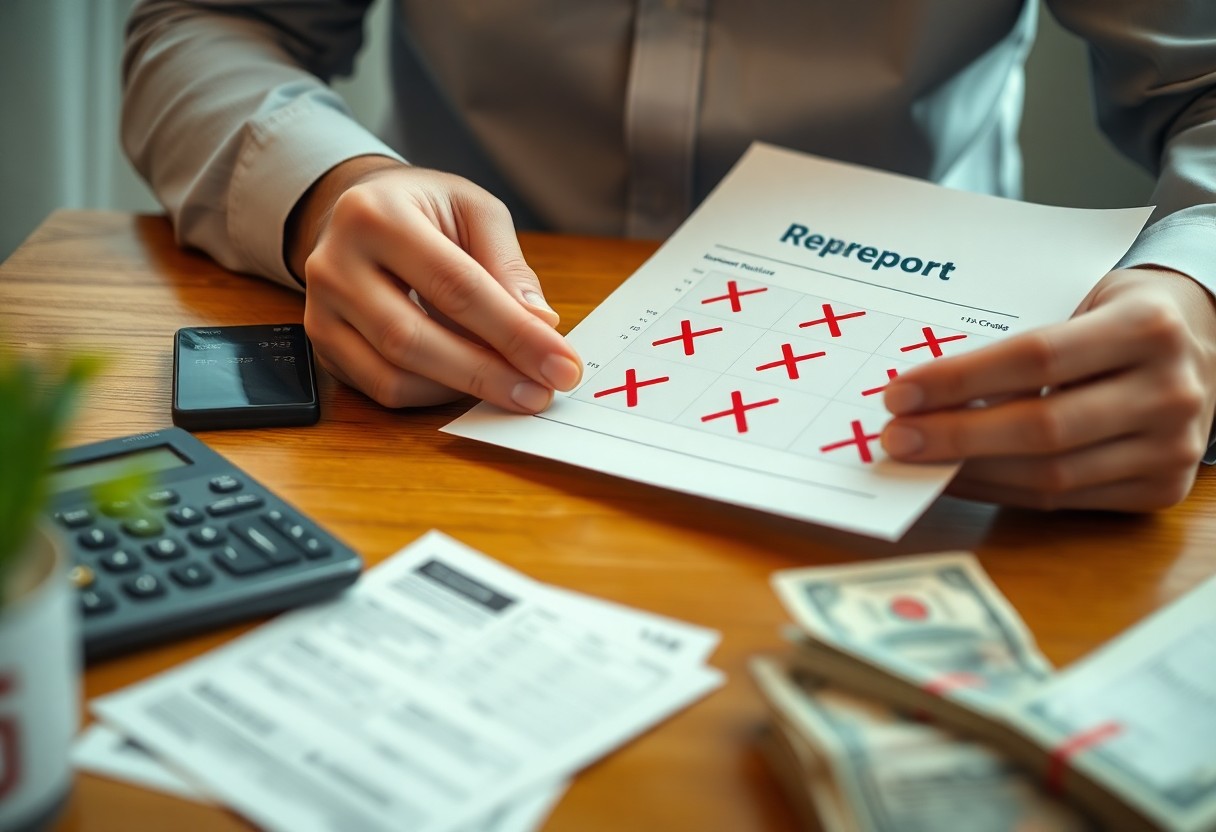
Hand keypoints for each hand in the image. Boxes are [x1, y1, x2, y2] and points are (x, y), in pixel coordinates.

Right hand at [287, 156, 581, 411]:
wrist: (356, 213)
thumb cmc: (424, 210)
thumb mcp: (473, 211)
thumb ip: (507, 266)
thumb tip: (540, 325)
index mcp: (375, 215)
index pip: (454, 286)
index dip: (513, 332)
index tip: (562, 364)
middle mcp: (334, 264)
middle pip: (415, 338)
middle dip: (489, 374)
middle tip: (543, 394)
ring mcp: (319, 310)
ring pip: (395, 374)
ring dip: (463, 390)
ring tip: (515, 387)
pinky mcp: (323, 347)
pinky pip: (382, 388)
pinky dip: (434, 395)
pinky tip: (469, 381)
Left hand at [880, 268, 1215, 510]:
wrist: (1209, 345)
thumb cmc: (1121, 319)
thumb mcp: (1085, 303)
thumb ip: (1023, 343)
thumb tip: (927, 392)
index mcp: (1147, 328)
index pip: (1037, 358)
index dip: (961, 379)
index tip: (900, 393)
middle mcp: (1169, 390)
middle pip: (1042, 426)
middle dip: (955, 435)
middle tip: (896, 437)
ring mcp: (1172, 447)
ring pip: (1050, 474)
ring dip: (970, 471)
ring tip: (918, 460)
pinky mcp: (1161, 490)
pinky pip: (1063, 499)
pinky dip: (1001, 490)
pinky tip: (960, 477)